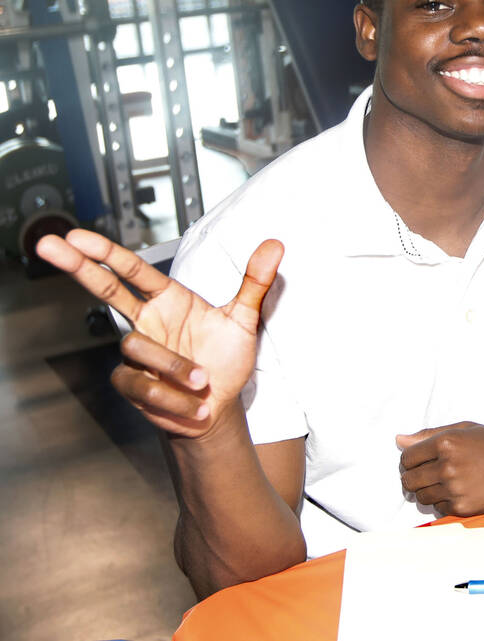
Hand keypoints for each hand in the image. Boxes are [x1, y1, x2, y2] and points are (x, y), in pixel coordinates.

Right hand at [35, 230, 281, 437]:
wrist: (219, 407)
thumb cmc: (226, 360)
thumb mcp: (244, 319)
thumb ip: (255, 282)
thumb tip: (275, 246)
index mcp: (169, 300)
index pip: (133, 270)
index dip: (106, 252)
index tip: (77, 235)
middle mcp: (147, 321)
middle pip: (105, 289)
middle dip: (77, 267)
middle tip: (49, 244)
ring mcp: (136, 353)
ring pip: (137, 347)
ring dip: (174, 367)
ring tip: (204, 380)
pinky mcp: (132, 384)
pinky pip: (140, 384)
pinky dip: (171, 395)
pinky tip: (194, 405)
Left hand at [396, 423, 483, 515]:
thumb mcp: (466, 429)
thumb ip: (429, 434)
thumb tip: (399, 440)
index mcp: (446, 442)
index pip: (406, 457)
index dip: (410, 460)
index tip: (420, 461)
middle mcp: (447, 465)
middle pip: (408, 479)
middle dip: (414, 476)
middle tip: (429, 473)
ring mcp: (455, 488)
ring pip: (421, 496)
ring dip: (428, 490)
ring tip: (447, 481)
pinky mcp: (463, 507)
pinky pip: (438, 508)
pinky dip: (444, 501)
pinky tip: (460, 490)